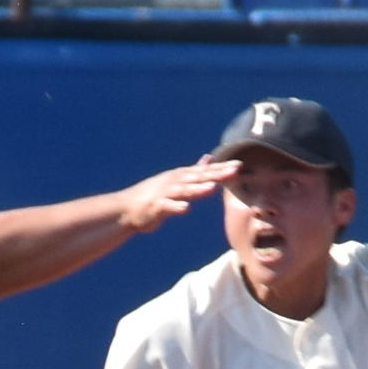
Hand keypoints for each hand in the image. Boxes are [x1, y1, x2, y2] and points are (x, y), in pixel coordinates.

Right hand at [116, 158, 237, 239]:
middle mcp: (175, 182)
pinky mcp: (155, 207)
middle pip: (199, 178)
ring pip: (184, 191)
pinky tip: (185, 209)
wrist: (127, 208)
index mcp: (181, 177)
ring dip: (198, 189)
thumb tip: (209, 158)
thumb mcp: (176, 180)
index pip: (205, 172)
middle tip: (235, 170)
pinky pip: (167, 207)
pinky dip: (176, 207)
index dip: (222, 168)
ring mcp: (165, 194)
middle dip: (217, 174)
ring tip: (213, 188)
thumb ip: (194, 171)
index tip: (240, 165)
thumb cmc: (154, 196)